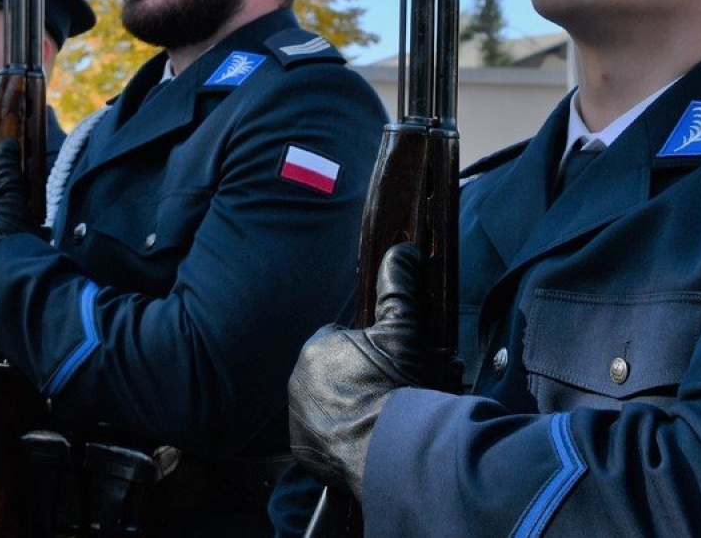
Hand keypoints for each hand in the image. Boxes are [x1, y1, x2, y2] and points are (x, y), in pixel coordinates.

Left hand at [288, 243, 427, 499]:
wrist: (392, 450)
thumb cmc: (396, 386)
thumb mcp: (403, 331)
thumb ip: (399, 288)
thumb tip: (402, 251)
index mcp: (317, 347)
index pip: (342, 340)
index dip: (369, 351)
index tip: (389, 365)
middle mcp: (297, 380)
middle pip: (334, 373)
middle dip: (359, 379)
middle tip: (390, 392)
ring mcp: (298, 417)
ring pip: (327, 404)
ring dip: (349, 407)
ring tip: (381, 417)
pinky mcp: (303, 449)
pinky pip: (321, 438)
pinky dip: (340, 438)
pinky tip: (366, 439)